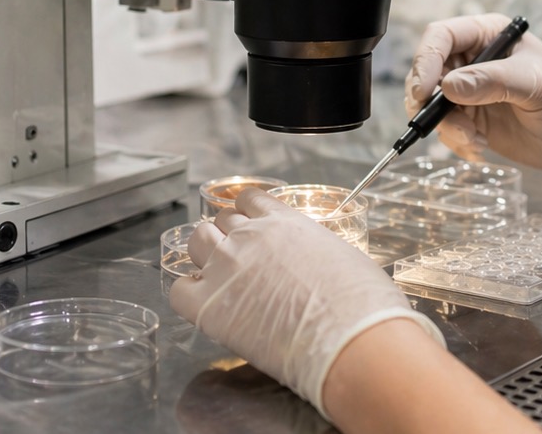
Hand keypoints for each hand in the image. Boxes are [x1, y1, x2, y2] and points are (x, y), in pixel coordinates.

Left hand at [168, 189, 443, 417]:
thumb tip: (315, 261)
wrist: (351, 341)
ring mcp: (226, 269)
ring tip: (219, 276)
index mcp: (283, 222)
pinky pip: (180, 290)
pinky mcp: (209, 306)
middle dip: (227, 235)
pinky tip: (205, 303)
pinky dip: (188, 292)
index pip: (249, 200)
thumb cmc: (362, 304)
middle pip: (220, 221)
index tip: (250, 226)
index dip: (248, 213)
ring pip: (196, 243)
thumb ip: (314, 249)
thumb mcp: (344, 256)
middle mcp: (249, 237)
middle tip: (238, 258)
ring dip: (205, 255)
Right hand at [406, 13, 541, 207]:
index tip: (425, 89)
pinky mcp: (474, 121)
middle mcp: (475, 60)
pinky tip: (480, 149)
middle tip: (434, 120)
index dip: (426, 60)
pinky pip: (447, 128)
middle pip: (429, 70)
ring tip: (474, 141)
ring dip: (445, 126)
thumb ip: (493, 81)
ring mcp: (472, 92)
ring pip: (433, 104)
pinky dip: (455, 141)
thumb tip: (448, 86)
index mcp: (489, 35)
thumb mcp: (536, 84)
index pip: (442, 37)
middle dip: (427, 98)